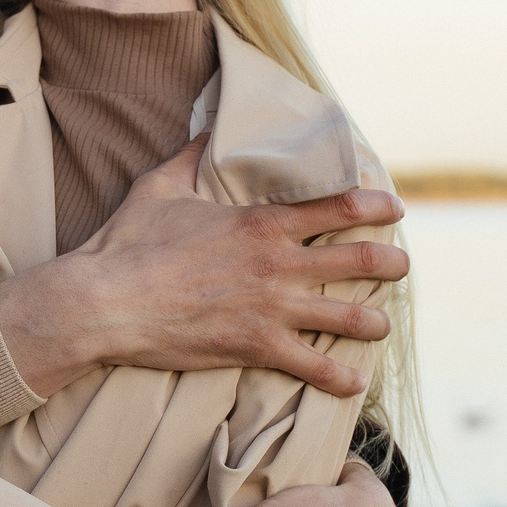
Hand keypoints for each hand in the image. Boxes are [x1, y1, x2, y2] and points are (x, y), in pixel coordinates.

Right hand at [0, 140, 407, 401]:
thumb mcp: (159, 186)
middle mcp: (277, 264)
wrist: (105, 302)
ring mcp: (271, 308)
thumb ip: (190, 155)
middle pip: (358, 261)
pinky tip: (355, 379)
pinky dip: (340, 375)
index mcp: (261, 223)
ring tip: (383, 323)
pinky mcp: (256, 346)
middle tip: (401, 265)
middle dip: (390, 263)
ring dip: (374, 320)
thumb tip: (204, 127)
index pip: (339, 208)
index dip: (377, 208)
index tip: (395, 209)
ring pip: (347, 316)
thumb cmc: (127, 244)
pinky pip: (313, 365)